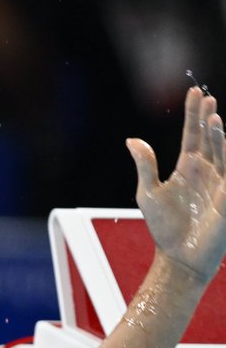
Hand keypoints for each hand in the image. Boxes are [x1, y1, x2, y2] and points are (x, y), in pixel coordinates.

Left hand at [128, 86, 225, 283]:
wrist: (179, 256)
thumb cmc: (164, 228)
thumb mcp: (149, 193)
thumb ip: (145, 166)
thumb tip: (131, 139)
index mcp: (188, 167)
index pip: (193, 134)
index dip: (193, 113)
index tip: (193, 91)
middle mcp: (207, 169)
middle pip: (209, 136)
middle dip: (208, 117)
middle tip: (205, 98)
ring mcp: (221, 180)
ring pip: (223, 150)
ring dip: (219, 134)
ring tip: (213, 117)